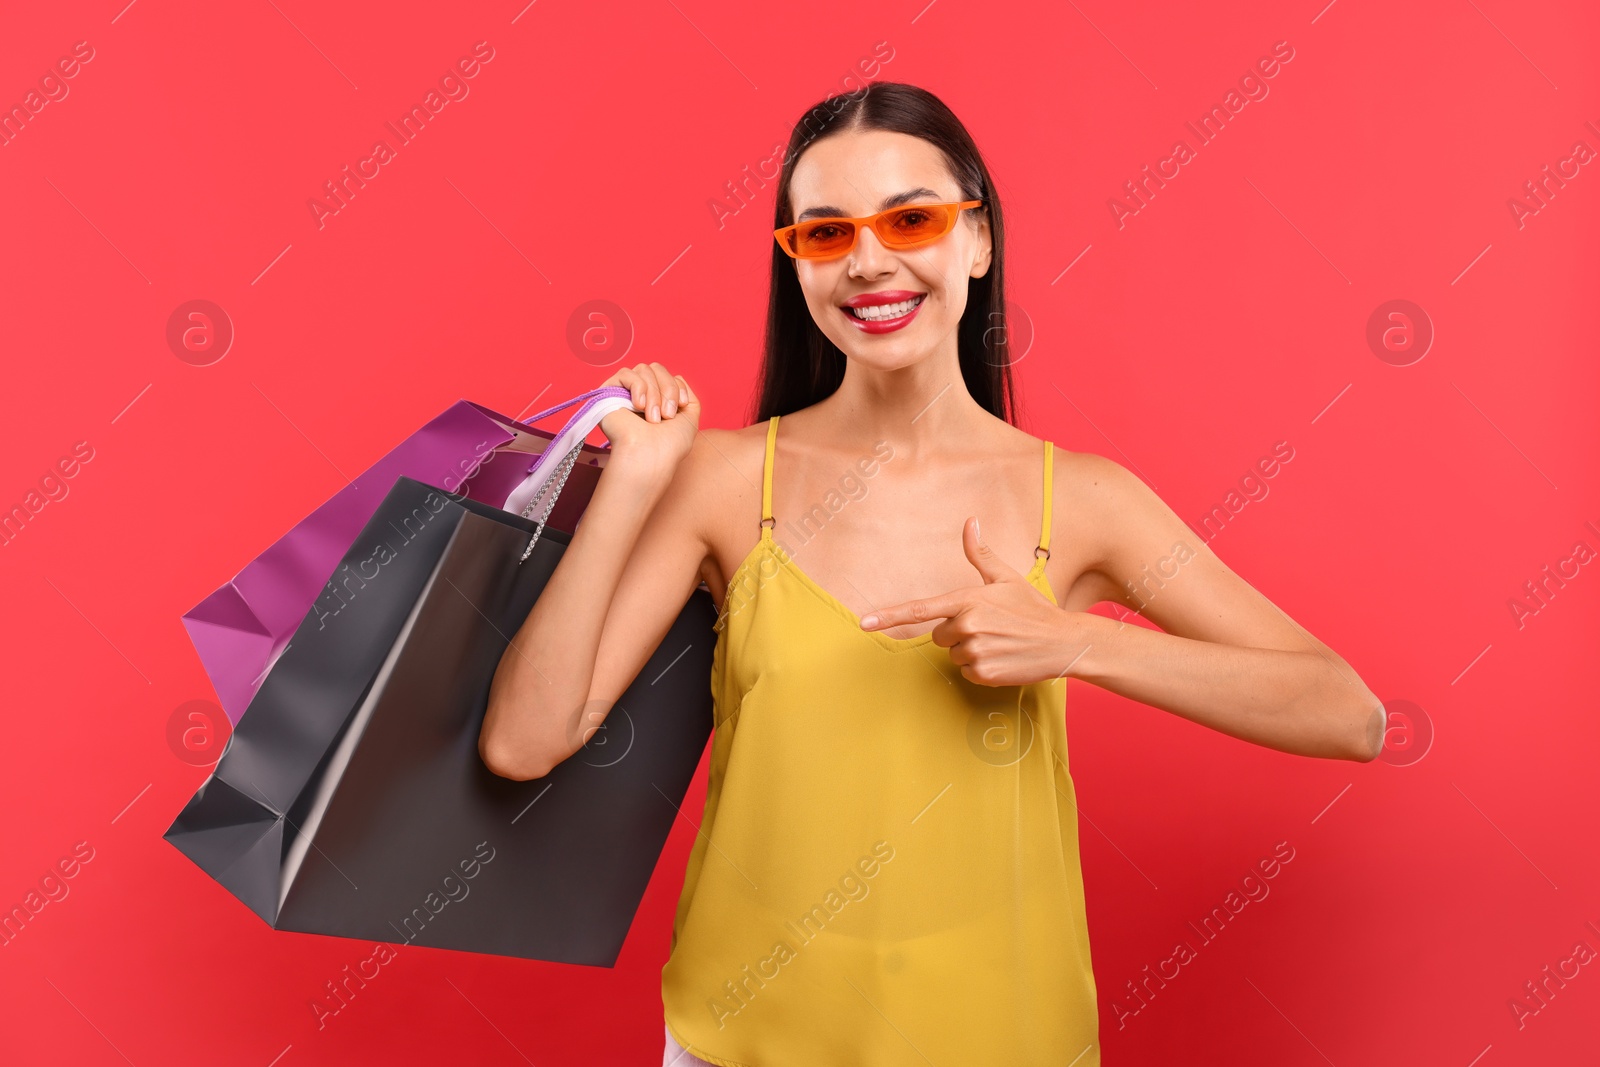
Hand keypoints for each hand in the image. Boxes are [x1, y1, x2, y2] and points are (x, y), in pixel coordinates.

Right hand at [596, 363, 698, 474]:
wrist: (650, 457)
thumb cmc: (670, 445)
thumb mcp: (690, 418)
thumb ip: (687, 395)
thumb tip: (677, 377)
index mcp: (656, 400)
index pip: (667, 375)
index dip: (677, 386)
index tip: (682, 405)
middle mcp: (639, 395)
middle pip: (656, 368)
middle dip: (667, 389)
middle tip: (667, 415)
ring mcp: (624, 393)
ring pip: (643, 369)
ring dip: (654, 393)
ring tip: (653, 418)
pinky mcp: (608, 393)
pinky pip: (626, 373)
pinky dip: (638, 387)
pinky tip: (639, 406)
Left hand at [860, 517, 1081, 685]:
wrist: (1063, 642)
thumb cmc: (1032, 608)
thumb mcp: (1006, 578)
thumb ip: (981, 554)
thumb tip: (970, 522)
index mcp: (967, 600)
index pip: (919, 609)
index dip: (888, 616)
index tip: (864, 623)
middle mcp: (967, 626)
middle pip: (938, 635)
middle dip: (957, 632)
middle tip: (988, 627)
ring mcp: (975, 651)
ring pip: (953, 655)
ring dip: (970, 650)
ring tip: (999, 642)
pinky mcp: (984, 673)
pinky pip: (966, 672)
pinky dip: (981, 667)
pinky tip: (1002, 657)